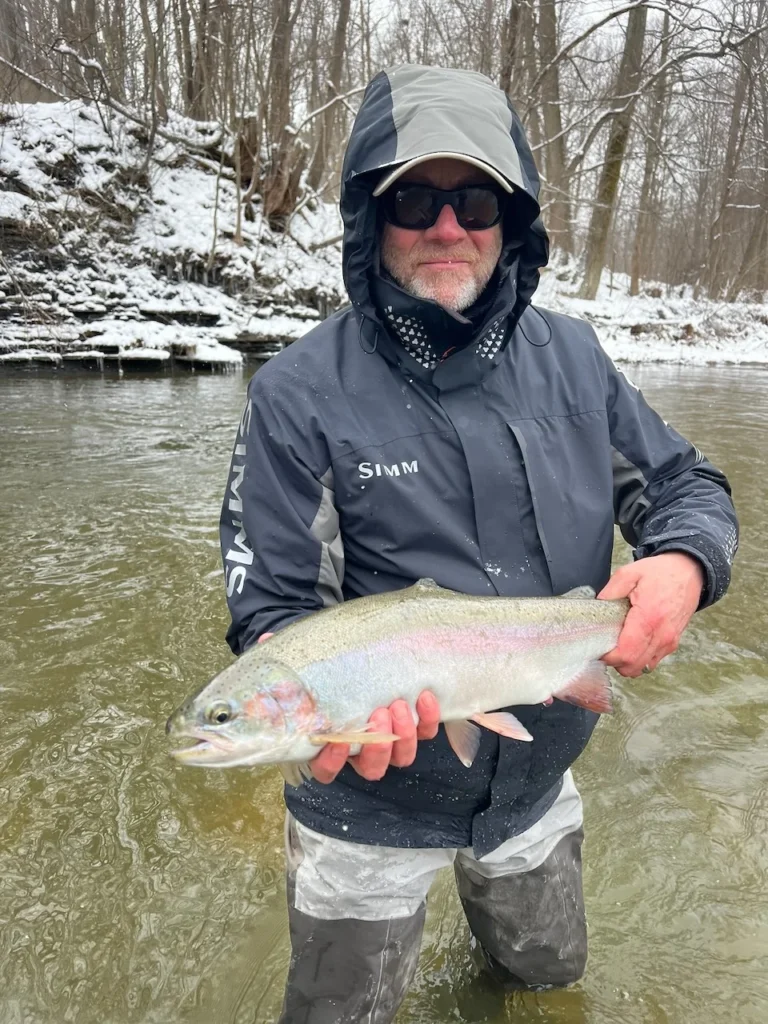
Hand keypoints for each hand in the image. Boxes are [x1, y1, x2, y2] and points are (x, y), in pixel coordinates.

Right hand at [257, 634, 441, 783]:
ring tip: (399, 703)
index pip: (326, 768)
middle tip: (379, 714)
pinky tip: (425, 696)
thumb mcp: (305, 658)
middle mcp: (361, 746)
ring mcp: (391, 736)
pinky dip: (430, 718)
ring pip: (401, 756)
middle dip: (378, 746)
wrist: (361, 650)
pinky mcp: (417, 723)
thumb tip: (266, 640)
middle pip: (371, 767)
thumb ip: (286, 655)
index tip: (337, 740)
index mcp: (329, 740)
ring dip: (403, 734)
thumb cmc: (328, 662)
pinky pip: (428, 732)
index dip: (333, 761)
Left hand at [598, 552, 704, 677]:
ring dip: (627, 662)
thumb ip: (610, 591)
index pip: (626, 654)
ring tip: (619, 644)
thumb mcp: (630, 573)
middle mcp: (661, 635)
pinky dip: (640, 659)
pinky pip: (653, 661)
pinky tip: (633, 643)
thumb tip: (597, 607)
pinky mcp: (673, 643)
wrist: (689, 572)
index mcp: (648, 618)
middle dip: (615, 662)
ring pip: (643, 668)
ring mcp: (669, 641)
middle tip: (606, 645)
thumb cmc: (661, 572)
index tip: (599, 646)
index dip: (608, 657)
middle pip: (633, 667)